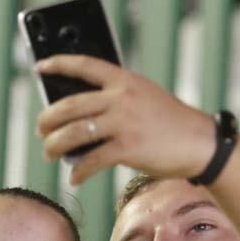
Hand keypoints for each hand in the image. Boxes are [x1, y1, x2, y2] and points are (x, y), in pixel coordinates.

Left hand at [35, 55, 215, 184]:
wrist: (199, 142)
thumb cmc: (170, 122)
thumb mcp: (145, 96)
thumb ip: (117, 98)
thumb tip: (80, 117)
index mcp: (124, 80)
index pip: (84, 65)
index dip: (58, 63)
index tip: (40, 66)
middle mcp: (121, 97)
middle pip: (69, 105)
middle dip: (47, 119)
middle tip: (41, 130)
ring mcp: (123, 122)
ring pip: (74, 133)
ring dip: (55, 145)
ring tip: (49, 152)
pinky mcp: (127, 148)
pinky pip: (91, 160)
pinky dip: (78, 171)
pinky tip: (74, 177)